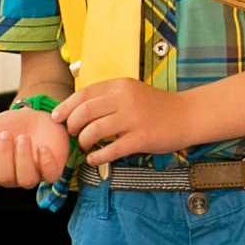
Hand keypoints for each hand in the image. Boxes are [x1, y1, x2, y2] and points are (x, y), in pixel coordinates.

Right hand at [0, 107, 73, 190]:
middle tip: (6, 134)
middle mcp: (13, 178)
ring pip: (26, 179)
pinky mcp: (53, 169)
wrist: (34, 113)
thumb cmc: (9, 126)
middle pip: (4, 178)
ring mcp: (34, 175)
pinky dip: (45, 162)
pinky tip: (42, 147)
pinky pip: (51, 176)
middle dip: (4, 154)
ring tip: (22, 138)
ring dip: (23, 157)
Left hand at [54, 81, 193, 166]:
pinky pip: (112, 149)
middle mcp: (126, 99)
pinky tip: (94, 159)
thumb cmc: (157, 106)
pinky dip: (98, 156)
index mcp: (121, 86)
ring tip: (86, 145)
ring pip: (95, 130)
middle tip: (72, 133)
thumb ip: (108, 98)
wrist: (188, 115)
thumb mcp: (132, 93)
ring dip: (84, 141)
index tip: (56, 117)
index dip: (66, 106)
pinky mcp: (142, 138)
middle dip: (73, 125)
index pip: (84, 94)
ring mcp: (134, 119)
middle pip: (86, 111)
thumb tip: (77, 111)